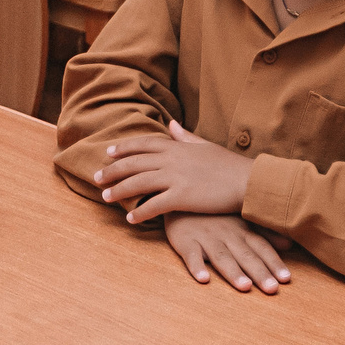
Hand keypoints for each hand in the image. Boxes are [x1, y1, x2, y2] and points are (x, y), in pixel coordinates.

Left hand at [99, 119, 254, 222]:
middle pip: (133, 163)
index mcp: (176, 146)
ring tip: (105, 198)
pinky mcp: (182, 197)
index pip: (142, 144)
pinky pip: (154, 205)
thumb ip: (184, 136)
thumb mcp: (205, 145)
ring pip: (138, 183)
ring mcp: (175, 178)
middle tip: (96, 178)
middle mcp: (172, 159)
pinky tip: (131, 219)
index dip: (123, 148)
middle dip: (112, 171)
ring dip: (119, 191)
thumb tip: (170, 124)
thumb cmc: (229, 165)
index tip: (108, 153)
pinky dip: (140, 212)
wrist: (248, 182)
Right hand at [165, 213, 289, 293]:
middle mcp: (227, 234)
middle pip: (246, 255)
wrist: (180, 197)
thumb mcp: (240, 219)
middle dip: (260, 272)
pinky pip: (190, 255)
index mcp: (242, 230)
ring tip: (245, 287)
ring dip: (233, 272)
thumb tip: (289, 244)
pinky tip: (203, 279)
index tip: (286, 279)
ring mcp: (206, 237)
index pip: (262, 248)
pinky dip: (196, 266)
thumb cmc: (214, 213)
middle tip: (272, 289)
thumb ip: (264, 233)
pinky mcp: (185, 241)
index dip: (274, 263)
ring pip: (222, 256)